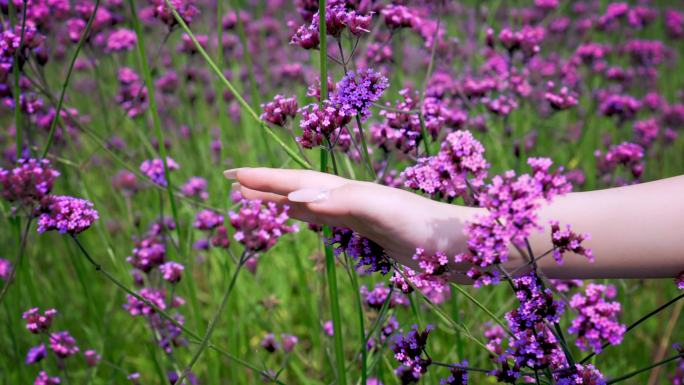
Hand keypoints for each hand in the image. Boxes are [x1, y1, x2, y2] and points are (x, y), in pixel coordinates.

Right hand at [223, 167, 487, 274]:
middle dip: (267, 185)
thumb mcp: (384, 213)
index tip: (233, 176)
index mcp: (350, 191)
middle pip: (300, 187)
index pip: (299, 182)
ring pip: (312, 201)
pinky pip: (329, 219)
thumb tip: (295, 199)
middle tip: (233, 182)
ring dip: (283, 198)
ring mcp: (362, 214)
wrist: (468, 245)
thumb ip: (342, 203)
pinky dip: (308, 216)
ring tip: (258, 197)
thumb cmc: (430, 228)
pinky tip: (303, 216)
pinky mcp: (373, 231)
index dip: (266, 179)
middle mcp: (352, 198)